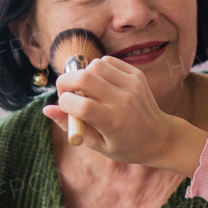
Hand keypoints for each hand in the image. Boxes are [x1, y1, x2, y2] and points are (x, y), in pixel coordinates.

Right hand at [41, 56, 205, 175]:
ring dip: (83, 74)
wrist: (159, 137)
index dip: (64, 102)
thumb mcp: (96, 144)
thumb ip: (71, 126)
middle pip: (84, 77)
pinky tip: (100, 82)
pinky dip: (98, 69)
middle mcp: (123, 100)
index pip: (81, 104)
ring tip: (86, 88)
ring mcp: (132, 85)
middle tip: (65, 91)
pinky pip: (109, 61)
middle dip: (66, 81)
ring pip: (95, 64)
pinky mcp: (137, 75)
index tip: (64, 106)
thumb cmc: (124, 145)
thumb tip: (47, 109)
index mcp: (113, 122)